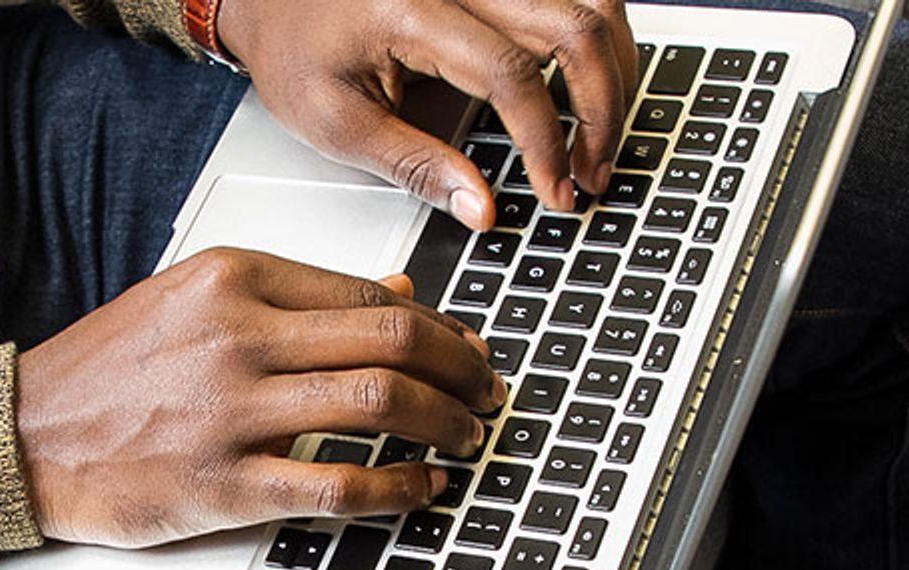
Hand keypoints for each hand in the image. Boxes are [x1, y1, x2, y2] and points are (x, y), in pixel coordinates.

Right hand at [15, 248, 503, 547]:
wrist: (21, 437)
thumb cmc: (103, 373)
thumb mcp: (191, 300)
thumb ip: (291, 295)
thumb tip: (395, 290)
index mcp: (230, 277)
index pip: (367, 291)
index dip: (436, 323)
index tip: (462, 347)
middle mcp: (236, 336)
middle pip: (391, 338)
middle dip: (460, 367)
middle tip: (484, 391)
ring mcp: (230, 412)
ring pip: (378, 403)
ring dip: (443, 423)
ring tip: (465, 437)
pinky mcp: (222, 485)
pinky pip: (338, 486)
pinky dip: (397, 489)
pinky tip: (421, 490)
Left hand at [217, 0, 638, 229]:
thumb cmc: (294, 49)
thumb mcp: (335, 122)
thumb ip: (414, 166)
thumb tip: (483, 210)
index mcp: (413, 11)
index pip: (511, 73)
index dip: (546, 141)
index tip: (556, 192)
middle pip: (574, 24)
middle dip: (602, 108)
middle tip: (592, 173)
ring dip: (614, 70)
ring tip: (598, 137)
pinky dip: (595, 41)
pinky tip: (587, 89)